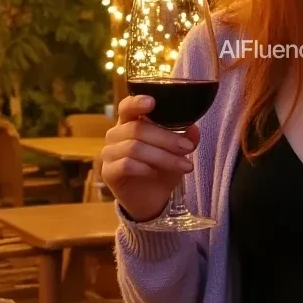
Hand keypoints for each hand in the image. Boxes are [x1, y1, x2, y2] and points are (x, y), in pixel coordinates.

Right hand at [101, 93, 199, 222]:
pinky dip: (144, 168)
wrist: (151, 199)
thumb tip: (193, 128)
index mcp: (130, 122)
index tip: (152, 102)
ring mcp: (109, 153)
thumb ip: (186, 138)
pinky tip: (155, 173)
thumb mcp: (178, 152)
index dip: (137, 102)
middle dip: (167, 138)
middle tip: (188, 147)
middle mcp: (116, 134)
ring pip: (135, 148)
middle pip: (138, 129)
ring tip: (184, 165)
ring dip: (163, 156)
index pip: (127, 106)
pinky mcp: (108, 172)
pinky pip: (126, 165)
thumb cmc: (162, 168)